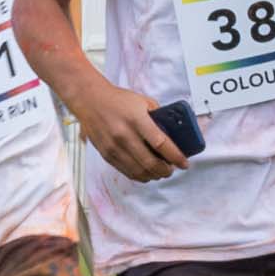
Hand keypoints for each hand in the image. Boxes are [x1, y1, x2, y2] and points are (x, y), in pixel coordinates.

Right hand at [65, 73, 189, 183]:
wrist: (90, 100)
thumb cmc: (118, 100)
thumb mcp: (143, 101)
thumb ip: (158, 116)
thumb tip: (172, 133)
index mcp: (136, 119)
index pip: (161, 143)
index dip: (175, 156)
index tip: (184, 163)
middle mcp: (124, 135)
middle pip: (150, 162)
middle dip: (166, 170)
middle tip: (172, 169)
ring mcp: (114, 147)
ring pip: (138, 171)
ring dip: (153, 175)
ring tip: (160, 172)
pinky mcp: (107, 154)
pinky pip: (126, 171)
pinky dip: (139, 176)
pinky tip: (146, 173)